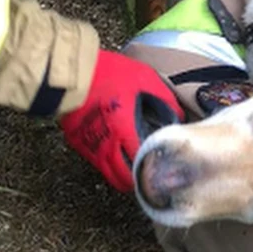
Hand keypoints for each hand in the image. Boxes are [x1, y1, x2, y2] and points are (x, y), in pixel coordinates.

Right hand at [60, 50, 183, 192]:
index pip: (140, 161)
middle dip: (136, 181)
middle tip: (147, 180)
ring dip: (121, 176)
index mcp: (124, 129)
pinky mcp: (77, 140)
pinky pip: (94, 161)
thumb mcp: (145, 80)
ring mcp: (89, 144)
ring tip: (132, 176)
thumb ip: (165, 101)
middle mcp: (106, 142)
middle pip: (123, 176)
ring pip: (107, 172)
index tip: (160, 171)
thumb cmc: (109, 72)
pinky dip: (106, 164)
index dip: (151, 169)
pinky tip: (114, 160)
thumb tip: (178, 117)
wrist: (73, 70)